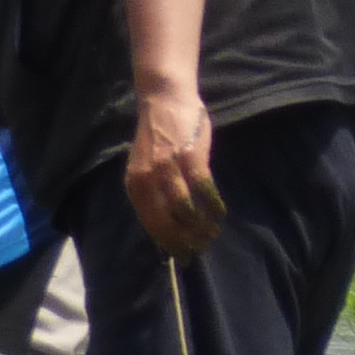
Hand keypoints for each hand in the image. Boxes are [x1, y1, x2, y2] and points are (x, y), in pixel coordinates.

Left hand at [124, 85, 224, 256]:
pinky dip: (212, 204)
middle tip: (201, 248)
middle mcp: (148, 179)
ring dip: (201, 226)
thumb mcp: (147, 166)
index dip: (169, 243)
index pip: (151, 224)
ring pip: (185, 209)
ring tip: (212, 233)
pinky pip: (203, 188)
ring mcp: (168, 168)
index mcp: (135, 184)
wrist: (164, 98)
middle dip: (185, 240)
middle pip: (167, 222)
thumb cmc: (159, 134)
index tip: (183, 256)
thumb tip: (171, 221)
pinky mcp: (189, 156)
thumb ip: (155, 190)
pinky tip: (219, 212)